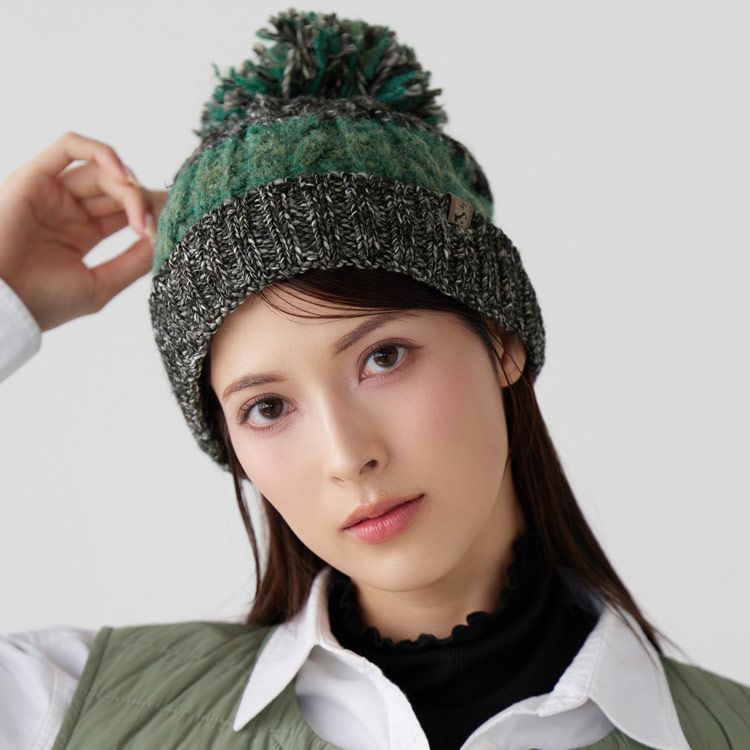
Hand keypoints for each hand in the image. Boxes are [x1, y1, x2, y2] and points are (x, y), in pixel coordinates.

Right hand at [0, 130, 167, 331]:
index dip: (151, 213)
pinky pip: (70, 147)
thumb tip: (164, 240)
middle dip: (143, 201)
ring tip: (137, 211)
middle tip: (154, 222)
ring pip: (102, 170)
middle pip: (119, 188)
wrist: (2, 303)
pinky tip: (121, 175)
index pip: (126, 210)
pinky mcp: (35, 176)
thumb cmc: (43, 301)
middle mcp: (68, 208)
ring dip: (128, 185)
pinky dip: (100, 152)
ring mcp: (52, 191)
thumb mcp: (100, 285)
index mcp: (82, 233)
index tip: (170, 227)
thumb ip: (133, 263)